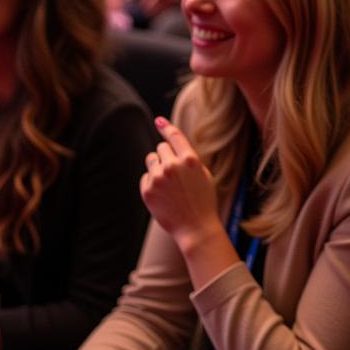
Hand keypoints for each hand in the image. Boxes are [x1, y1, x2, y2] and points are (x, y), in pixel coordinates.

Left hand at [140, 118, 224, 253]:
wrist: (196, 228)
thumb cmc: (203, 201)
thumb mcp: (204, 175)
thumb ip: (189, 159)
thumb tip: (172, 147)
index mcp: (190, 160)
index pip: (175, 137)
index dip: (166, 127)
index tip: (159, 121)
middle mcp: (172, 166)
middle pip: (160, 148)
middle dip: (166, 156)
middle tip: (174, 173)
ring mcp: (158, 178)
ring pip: (151, 161)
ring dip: (157, 168)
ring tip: (169, 185)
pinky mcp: (147, 190)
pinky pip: (145, 177)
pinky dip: (152, 183)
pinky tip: (163, 196)